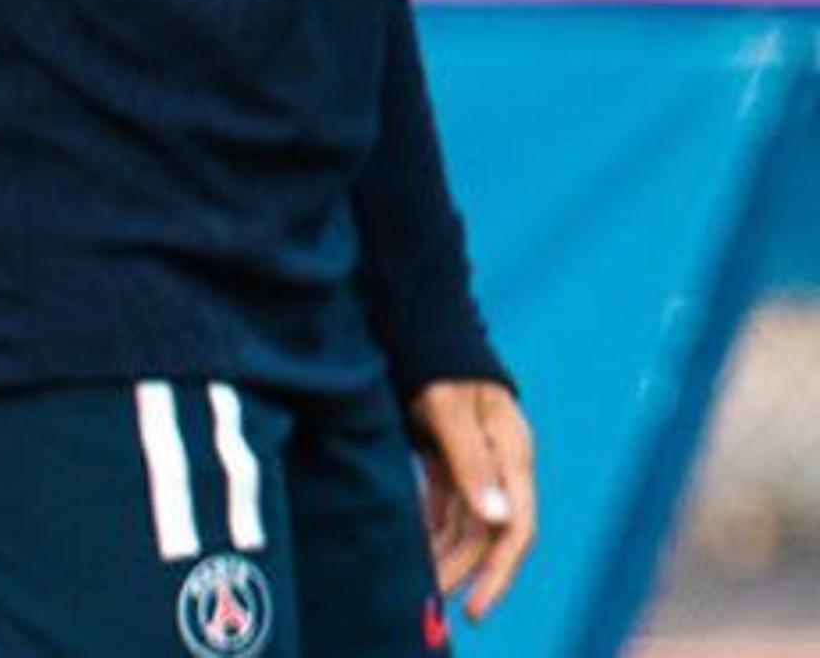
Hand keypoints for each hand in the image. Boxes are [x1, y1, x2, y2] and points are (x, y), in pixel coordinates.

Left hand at [407, 378, 536, 623]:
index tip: (474, 607)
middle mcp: (500, 465)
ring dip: (444, 553)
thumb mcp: (450, 406)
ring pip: (465, 523)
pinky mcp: (450, 455)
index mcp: (512, 455)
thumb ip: (472, 461)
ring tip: (416, 584)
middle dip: (462, 570)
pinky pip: (446, 503)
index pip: (516, 529)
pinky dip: (431, 527)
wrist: (418, 321)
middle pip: (488, 533)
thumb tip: (498, 520)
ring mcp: (475, 461)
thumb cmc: (437, 360)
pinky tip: (413, 547)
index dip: (498, 573)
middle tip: (427, 602)